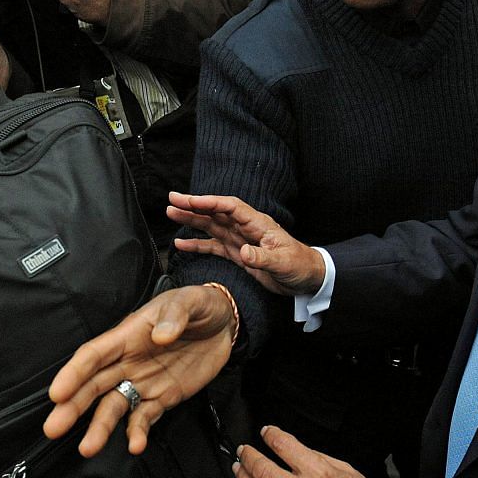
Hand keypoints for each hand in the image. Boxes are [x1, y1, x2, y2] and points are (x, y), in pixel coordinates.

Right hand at [44, 284, 235, 456]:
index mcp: (127, 335)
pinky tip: (136, 446)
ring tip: (88, 449)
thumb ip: (175, 316)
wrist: (223, 324)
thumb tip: (161, 336)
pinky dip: (138, 432)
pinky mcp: (162, 398)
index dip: (74, 373)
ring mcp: (143, 381)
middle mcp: (128, 361)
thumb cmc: (198, 306)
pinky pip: (145, 417)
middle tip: (53, 428)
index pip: (93, 355)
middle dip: (72, 407)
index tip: (57, 393)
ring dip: (100, 427)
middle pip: (94, 386)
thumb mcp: (189, 301)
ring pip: (113, 407)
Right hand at [168, 192, 324, 296]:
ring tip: (171, 213)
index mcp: (258, 224)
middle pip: (216, 212)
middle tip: (172, 199)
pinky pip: (213, 246)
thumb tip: (244, 252)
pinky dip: (197, 245)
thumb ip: (262, 257)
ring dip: (191, 220)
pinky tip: (181, 243)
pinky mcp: (237, 254)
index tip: (191, 200)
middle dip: (194, 205)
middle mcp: (246, 228)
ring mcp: (240, 240)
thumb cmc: (299, 265)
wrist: (306, 278)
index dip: (210, 202)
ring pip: (211, 226)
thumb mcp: (282, 262)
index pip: (230, 207)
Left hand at [234, 426, 389, 477]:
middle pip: (261, 471)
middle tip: (244, 451)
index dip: (270, 435)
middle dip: (248, 457)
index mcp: (319, 474)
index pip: (283, 446)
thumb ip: (317, 459)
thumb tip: (293, 453)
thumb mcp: (346, 470)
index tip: (266, 432)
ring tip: (240, 471)